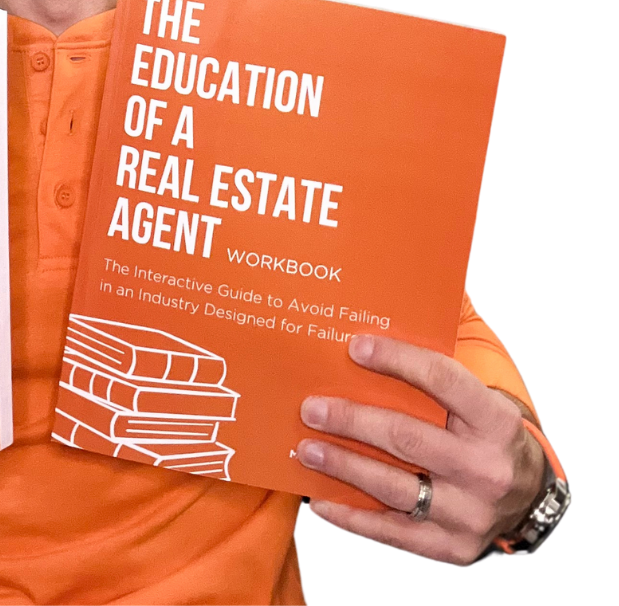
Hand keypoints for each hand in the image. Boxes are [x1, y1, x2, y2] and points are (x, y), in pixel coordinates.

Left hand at [297, 335, 545, 566]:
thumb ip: (446, 353)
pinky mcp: (452, 549)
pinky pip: (392, 533)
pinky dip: (351, 518)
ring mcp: (469, 514)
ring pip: (395, 488)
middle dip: (352, 421)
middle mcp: (486, 469)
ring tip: (305, 449)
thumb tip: (423, 286)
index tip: (354, 347)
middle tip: (310, 408)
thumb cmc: (486, 433)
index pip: (444, 380)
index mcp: (496, 421)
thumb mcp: (483, 394)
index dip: (398, 360)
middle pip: (408, 438)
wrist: (530, 500)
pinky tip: (319, 499)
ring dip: (343, 466)